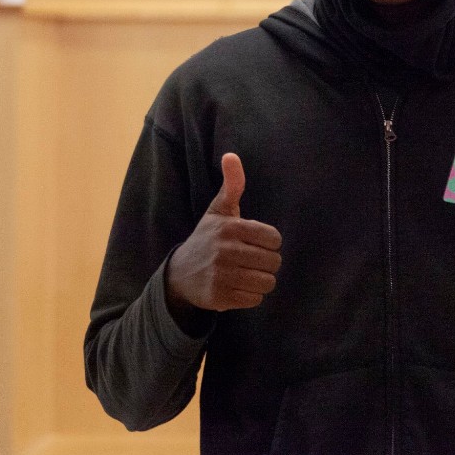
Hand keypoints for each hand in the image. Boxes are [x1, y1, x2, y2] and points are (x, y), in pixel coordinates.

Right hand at [166, 153, 282, 312]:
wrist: (179, 274)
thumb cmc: (207, 238)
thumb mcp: (218, 210)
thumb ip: (232, 184)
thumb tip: (231, 155)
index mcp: (230, 227)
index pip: (274, 239)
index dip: (269, 243)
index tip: (256, 243)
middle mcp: (225, 251)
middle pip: (273, 262)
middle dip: (267, 263)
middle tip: (251, 260)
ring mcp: (221, 275)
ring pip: (267, 282)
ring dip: (261, 280)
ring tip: (247, 274)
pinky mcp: (220, 297)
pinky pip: (255, 299)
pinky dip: (250, 295)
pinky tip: (237, 287)